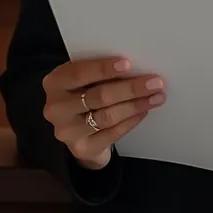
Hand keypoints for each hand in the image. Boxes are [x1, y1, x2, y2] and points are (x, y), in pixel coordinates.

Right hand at [42, 57, 165, 170]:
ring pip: (107, 116)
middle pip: (98, 96)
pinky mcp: (82, 148)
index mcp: (55, 82)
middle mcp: (56, 108)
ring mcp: (67, 131)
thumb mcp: (83, 79)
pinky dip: (130, 121)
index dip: (103, 69)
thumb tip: (134, 66)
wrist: (77, 130)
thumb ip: (98, 72)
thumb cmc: (83, 93)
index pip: (79, 73)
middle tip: (155, 82)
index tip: (128, 64)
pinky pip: (112, 133)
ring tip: (156, 97)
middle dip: (130, 88)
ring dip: (135, 105)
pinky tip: (144, 111)